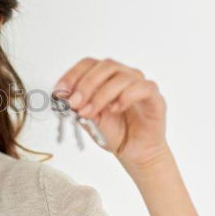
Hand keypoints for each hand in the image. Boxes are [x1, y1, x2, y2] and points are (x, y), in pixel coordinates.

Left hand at [53, 57, 169, 166]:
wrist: (133, 152)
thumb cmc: (114, 132)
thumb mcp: (88, 118)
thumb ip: (78, 106)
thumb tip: (64, 96)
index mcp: (106, 77)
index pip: (89, 63)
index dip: (73, 75)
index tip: (60, 91)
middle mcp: (124, 76)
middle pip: (105, 66)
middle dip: (85, 85)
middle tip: (74, 103)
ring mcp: (140, 84)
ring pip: (121, 77)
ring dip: (101, 95)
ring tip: (91, 112)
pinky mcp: (154, 97)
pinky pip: (142, 88)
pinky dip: (125, 97)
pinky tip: (114, 110)